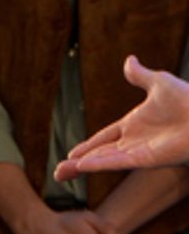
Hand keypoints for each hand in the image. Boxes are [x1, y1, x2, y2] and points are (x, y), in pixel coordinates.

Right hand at [55, 56, 188, 177]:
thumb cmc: (188, 99)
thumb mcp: (158, 82)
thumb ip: (140, 75)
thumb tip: (129, 60)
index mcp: (135, 125)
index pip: (104, 137)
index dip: (88, 146)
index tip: (72, 154)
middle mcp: (134, 142)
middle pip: (99, 154)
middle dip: (77, 163)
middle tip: (58, 172)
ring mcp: (138, 152)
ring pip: (103, 161)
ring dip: (81, 168)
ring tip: (60, 174)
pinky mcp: (145, 159)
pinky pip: (117, 162)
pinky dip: (99, 163)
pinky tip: (82, 166)